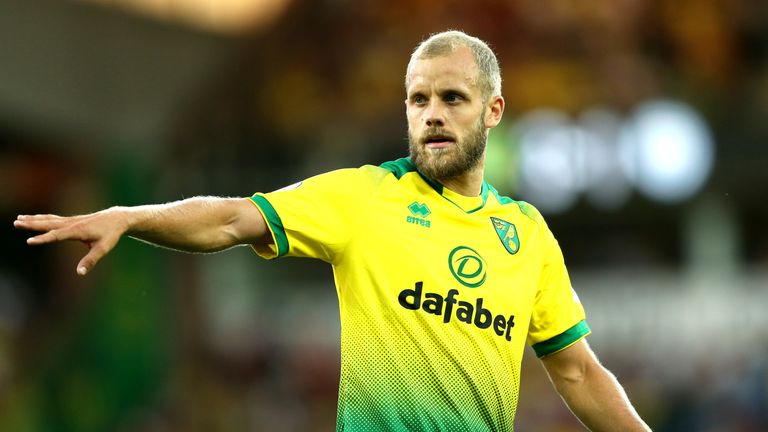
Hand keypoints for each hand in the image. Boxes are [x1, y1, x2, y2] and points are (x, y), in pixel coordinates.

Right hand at [14, 208, 128, 275]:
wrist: (116, 219)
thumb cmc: (110, 234)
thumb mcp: (103, 248)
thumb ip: (91, 261)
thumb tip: (80, 273)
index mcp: (78, 231)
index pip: (57, 235)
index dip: (43, 239)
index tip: (30, 241)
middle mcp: (71, 223)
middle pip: (48, 224)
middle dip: (32, 224)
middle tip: (16, 223)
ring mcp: (70, 220)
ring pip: (48, 220)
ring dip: (33, 219)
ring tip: (18, 219)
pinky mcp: (71, 220)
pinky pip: (53, 219)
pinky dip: (41, 218)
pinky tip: (32, 218)